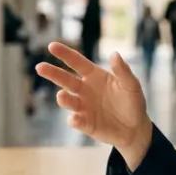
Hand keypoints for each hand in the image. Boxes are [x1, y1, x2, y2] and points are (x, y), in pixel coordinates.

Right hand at [35, 43, 151, 164]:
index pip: (76, 62)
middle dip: (52, 73)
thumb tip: (114, 54)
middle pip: (65, 79)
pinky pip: (76, 121)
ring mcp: (83, 107)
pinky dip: (74, 119)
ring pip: (67, 100)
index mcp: (94, 76)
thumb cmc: (132, 102)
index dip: (65, 54)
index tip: (51, 46)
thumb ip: (123, 71)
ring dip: (63, 98)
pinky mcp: (85, 123)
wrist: (135, 128)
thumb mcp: (131, 85)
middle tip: (40, 67)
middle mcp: (84, 89)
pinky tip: (75, 118)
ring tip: (62, 95)